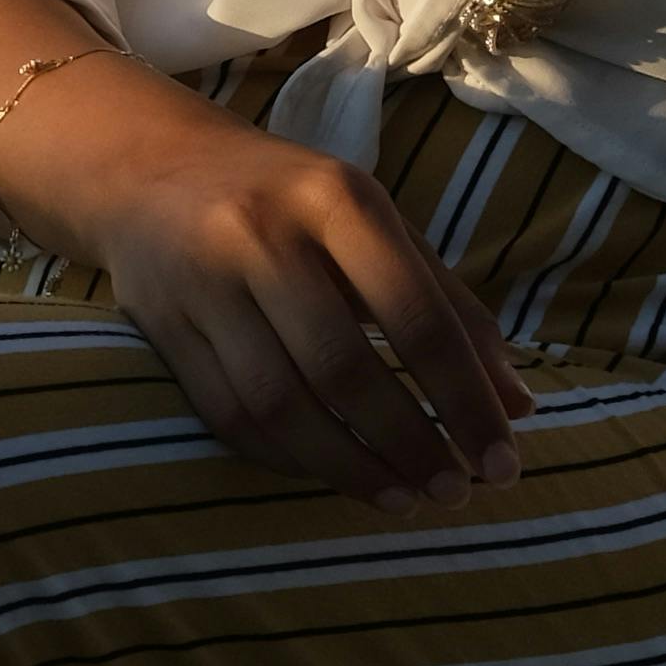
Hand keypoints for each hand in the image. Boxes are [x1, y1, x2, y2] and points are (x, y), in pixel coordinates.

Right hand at [0, 4, 531, 516]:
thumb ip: (450, 306)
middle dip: (409, 443)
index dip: (463, 398)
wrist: (149, 167)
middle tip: (453, 493)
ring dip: (349, 466)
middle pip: (344, 369)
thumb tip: (516, 407)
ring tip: (403, 499)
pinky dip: (289, 459)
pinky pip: (230, 416)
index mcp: (335, 198)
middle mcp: (263, 235)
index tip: (500, 460)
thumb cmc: (289, 200)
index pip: (414, 315)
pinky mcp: (162, 328)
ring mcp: (203, 283)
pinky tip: (334, 476)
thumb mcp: (374, 223)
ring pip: (280, 405)